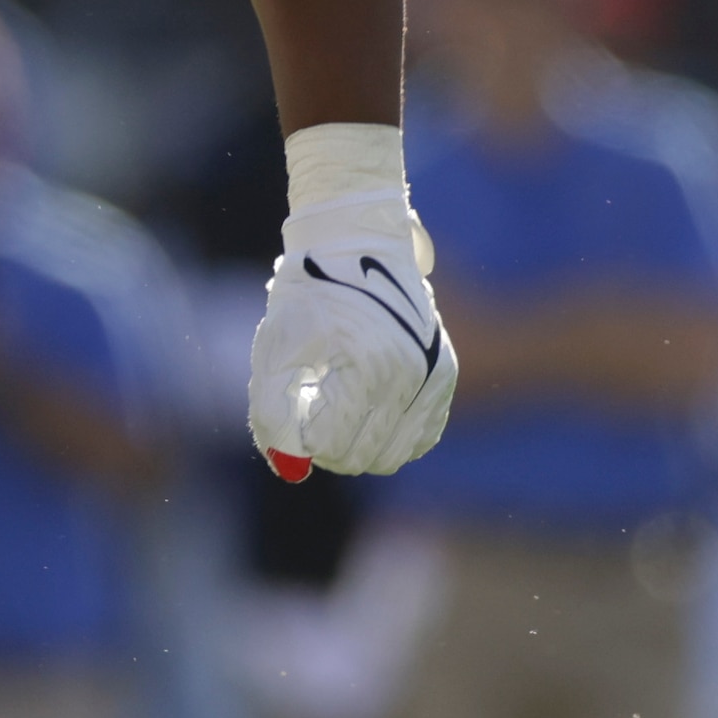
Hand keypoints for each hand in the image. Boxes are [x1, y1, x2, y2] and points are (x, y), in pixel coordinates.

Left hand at [250, 189, 455, 477]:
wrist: (356, 248)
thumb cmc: (308, 300)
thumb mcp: (276, 350)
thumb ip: (272, 413)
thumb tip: (290, 470)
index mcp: (366, 364)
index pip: (334, 445)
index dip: (305, 441)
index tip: (295, 414)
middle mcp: (410, 372)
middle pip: (364, 457)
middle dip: (330, 449)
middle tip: (313, 418)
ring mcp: (434, 375)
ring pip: (395, 454)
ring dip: (360, 445)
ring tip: (337, 411)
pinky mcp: (445, 375)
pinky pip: (422, 436)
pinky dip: (393, 436)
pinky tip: (368, 411)